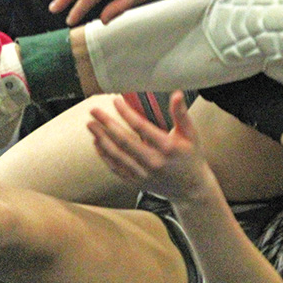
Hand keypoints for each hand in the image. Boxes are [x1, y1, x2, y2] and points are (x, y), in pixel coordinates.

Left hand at [87, 91, 213, 201]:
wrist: (192, 188)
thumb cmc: (191, 157)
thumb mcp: (191, 134)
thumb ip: (181, 114)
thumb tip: (176, 94)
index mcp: (167, 148)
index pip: (141, 127)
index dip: (126, 113)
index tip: (116, 101)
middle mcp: (154, 161)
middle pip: (124, 141)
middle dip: (106, 124)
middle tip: (94, 111)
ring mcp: (144, 174)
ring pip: (117, 155)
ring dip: (101, 139)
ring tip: (91, 125)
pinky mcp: (137, 182)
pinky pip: (116, 168)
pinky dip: (105, 156)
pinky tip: (98, 144)